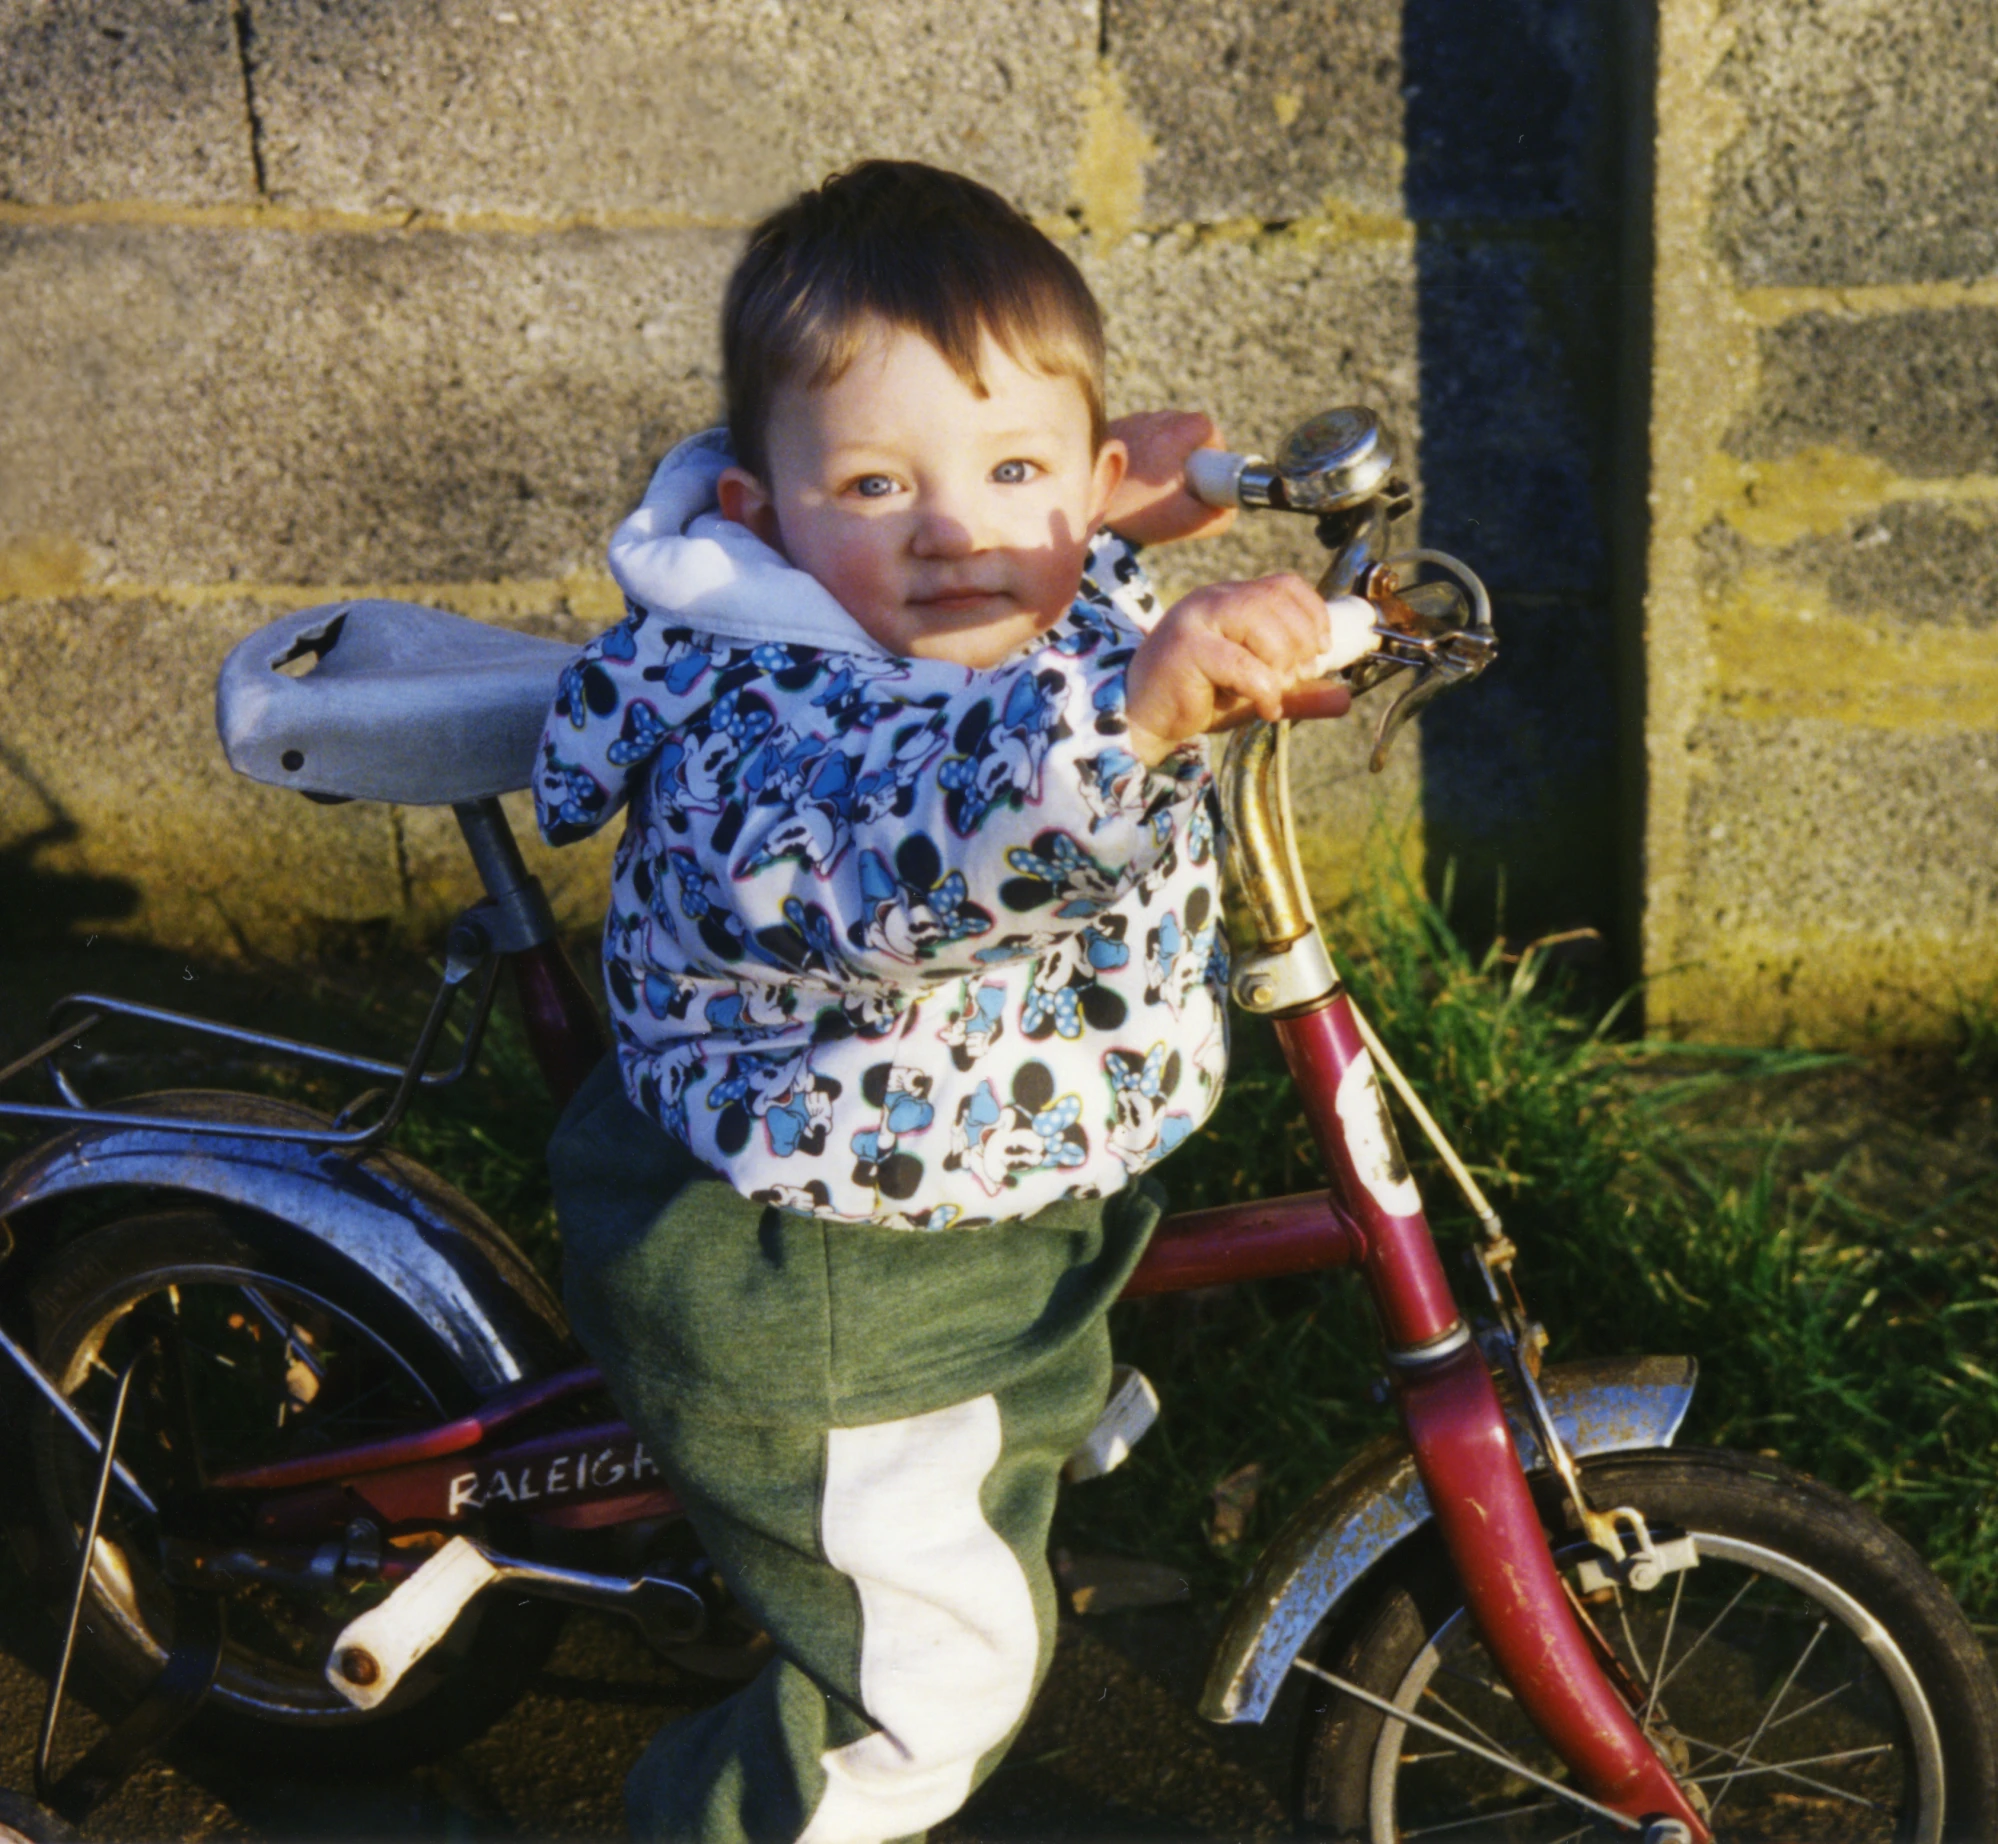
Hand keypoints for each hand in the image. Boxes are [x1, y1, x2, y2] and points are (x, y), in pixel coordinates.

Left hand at [1101, 410, 1238, 546]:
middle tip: (1180, 489)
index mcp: (1176, 431)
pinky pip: (1136, 442)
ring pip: (1160, 437)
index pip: (1210, 433)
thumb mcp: (1184, 520)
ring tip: (1150, 490)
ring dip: (1162, 460)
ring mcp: (1129, 422)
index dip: (1214, 458)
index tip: (1205, 480)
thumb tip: (1228, 510)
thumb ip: (1217, 516)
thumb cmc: (1133, 508)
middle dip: (1188, 460)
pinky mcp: (1108, 431)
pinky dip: (1139, 461)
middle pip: (1185, 432)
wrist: (1077, 501)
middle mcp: (1153, 418)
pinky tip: (1128, 486)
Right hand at [1123, 574, 1352, 765]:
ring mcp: (1197, 620)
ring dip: (1282, 659)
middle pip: (1275, 599)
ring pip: (1259, 620)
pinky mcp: (1186, 649)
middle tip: (1302, 675)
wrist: (1143, 718)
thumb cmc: (1197, 698)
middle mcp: (1213, 600)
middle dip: (1302, 640)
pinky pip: (1240, 662)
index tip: (1323, 649)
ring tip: (1279, 689)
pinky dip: (1264, 688)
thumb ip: (1299, 692)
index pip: (1283, 584)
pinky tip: (1265, 707)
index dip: (1313, 612)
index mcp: (1231, 600)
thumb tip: (1344, 697)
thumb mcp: (1258, 692)